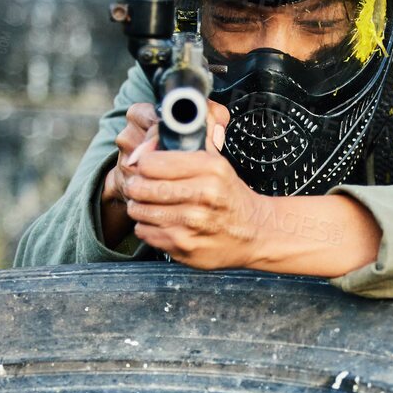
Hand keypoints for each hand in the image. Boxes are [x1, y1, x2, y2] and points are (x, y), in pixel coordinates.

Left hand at [119, 106, 269, 269]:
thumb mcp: (216, 163)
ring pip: (138, 210)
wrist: (255, 233)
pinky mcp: (182, 246)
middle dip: (137, 185)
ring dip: (140, 207)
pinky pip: (144, 232)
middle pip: (140, 187)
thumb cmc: (229, 196)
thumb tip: (143, 146)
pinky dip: (148, 227)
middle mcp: (202, 196)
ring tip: (154, 205)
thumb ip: (183, 149)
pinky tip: (163, 223)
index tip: (145, 167)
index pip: (151, 162)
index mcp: (211, 169)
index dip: (143, 163)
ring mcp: (191, 224)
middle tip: (142, 187)